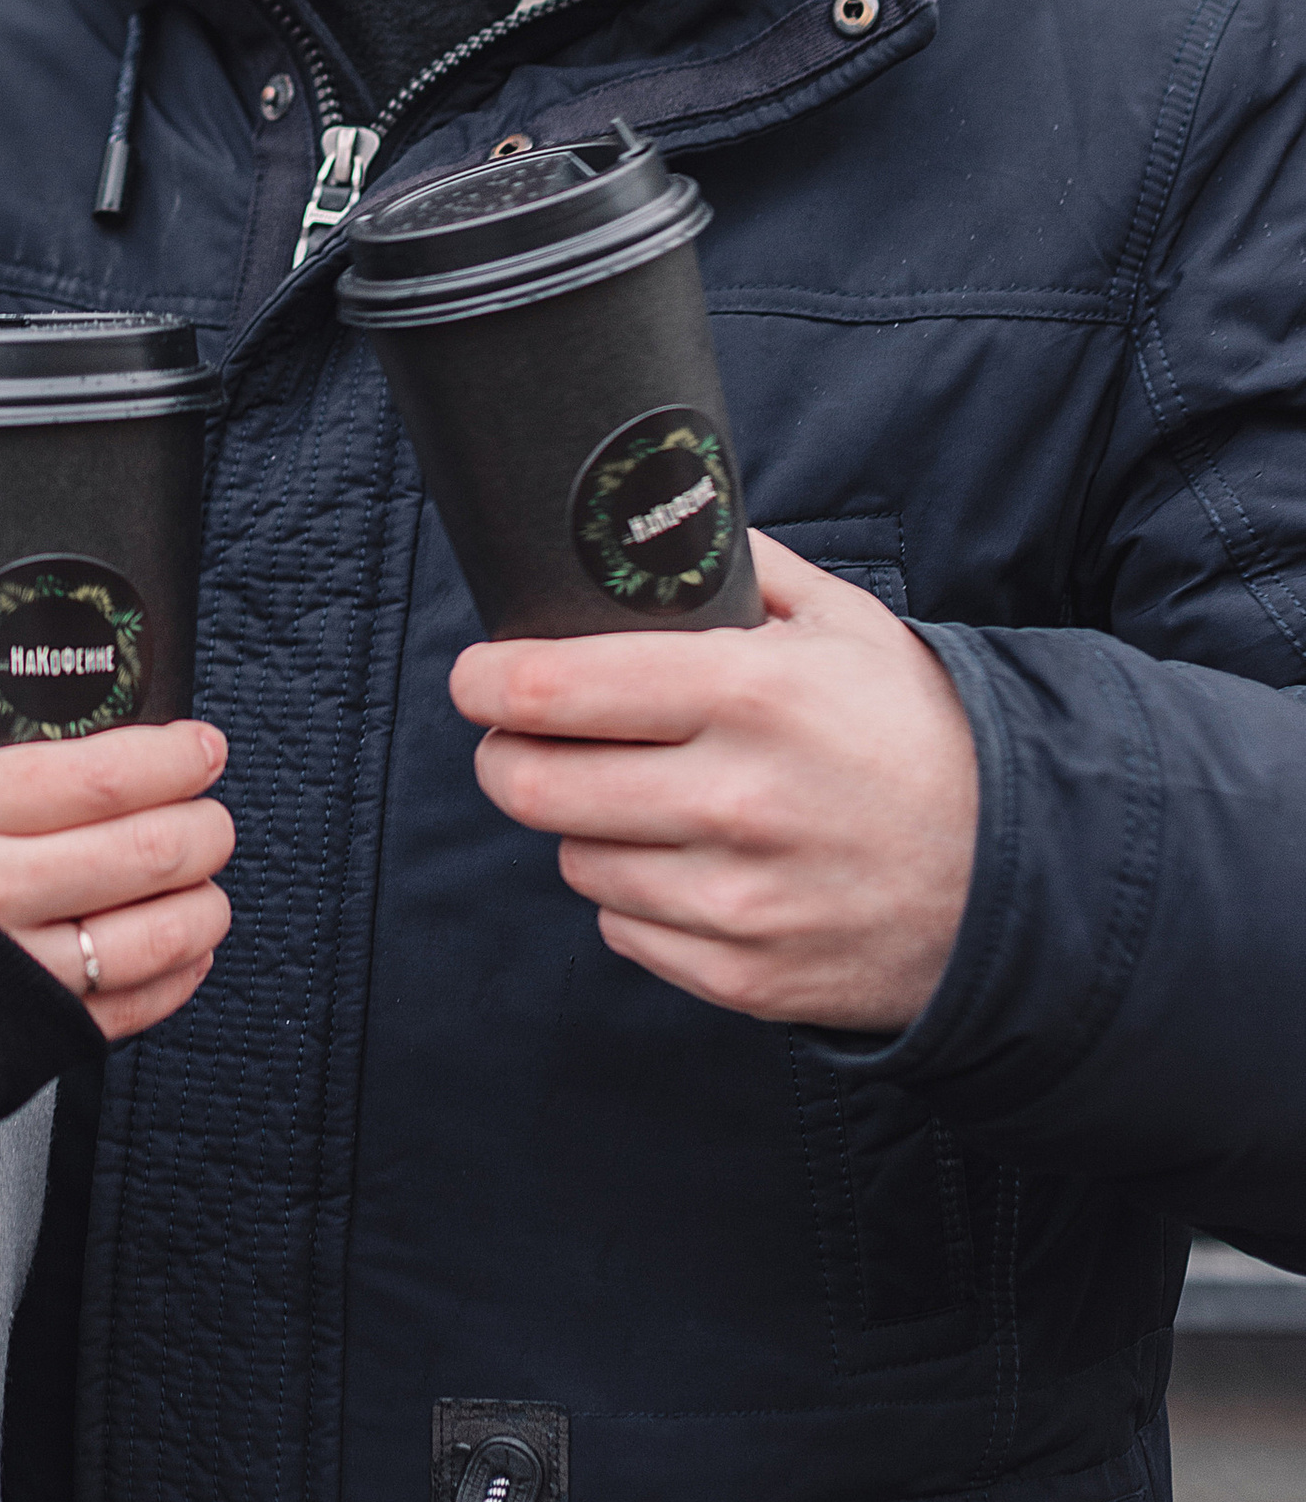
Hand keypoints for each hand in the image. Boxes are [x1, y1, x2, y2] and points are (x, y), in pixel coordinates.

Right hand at [0, 722, 234, 1045]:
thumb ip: (9, 785)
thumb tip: (117, 764)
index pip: (99, 775)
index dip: (172, 759)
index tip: (203, 750)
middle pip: (144, 849)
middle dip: (204, 830)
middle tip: (212, 821)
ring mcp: (17, 967)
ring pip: (157, 933)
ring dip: (205, 905)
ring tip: (206, 887)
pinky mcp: (33, 1035)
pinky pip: (135, 1005)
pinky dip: (180, 973)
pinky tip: (186, 950)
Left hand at [451, 538, 976, 1033]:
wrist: (1025, 878)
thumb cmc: (919, 733)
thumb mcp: (844, 623)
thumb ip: (740, 570)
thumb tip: (650, 524)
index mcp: (750, 694)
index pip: (554, 690)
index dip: (488, 682)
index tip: (476, 677)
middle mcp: (734, 799)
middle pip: (533, 784)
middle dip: (509, 754)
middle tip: (523, 737)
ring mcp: (737, 900)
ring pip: (572, 859)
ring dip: (582, 828)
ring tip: (636, 797)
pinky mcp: (743, 977)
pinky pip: (622, 930)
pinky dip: (634, 898)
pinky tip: (686, 864)